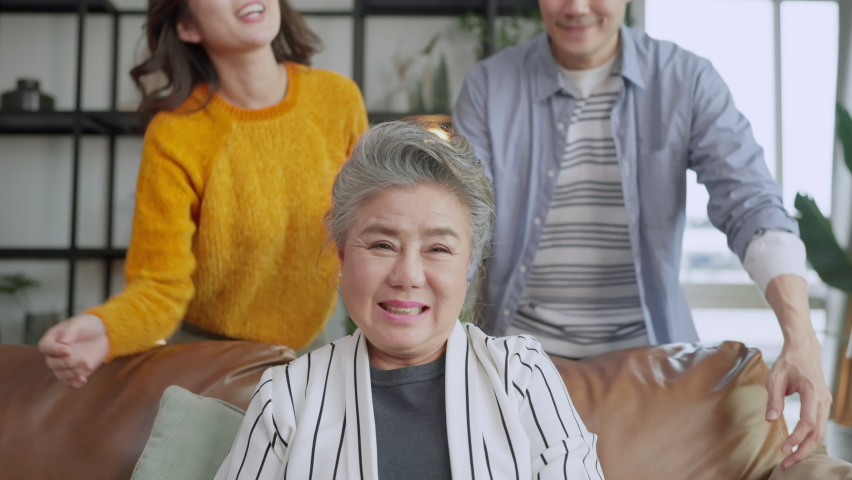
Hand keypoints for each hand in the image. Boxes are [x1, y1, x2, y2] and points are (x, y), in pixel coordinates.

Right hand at [38, 314, 109, 387]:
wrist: (102, 334)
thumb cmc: (87, 325)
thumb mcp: (79, 324)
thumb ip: (70, 331)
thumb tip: (62, 341)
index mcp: (52, 339)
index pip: (45, 347)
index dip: (55, 351)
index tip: (69, 350)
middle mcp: (55, 354)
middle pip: (52, 363)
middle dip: (67, 362)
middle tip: (82, 358)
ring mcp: (64, 364)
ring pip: (60, 374)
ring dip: (72, 373)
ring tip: (87, 365)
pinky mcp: (74, 372)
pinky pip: (70, 382)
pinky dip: (75, 383)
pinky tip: (84, 380)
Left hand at [765, 340, 831, 469]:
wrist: (804, 349)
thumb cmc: (788, 362)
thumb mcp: (775, 377)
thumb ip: (774, 399)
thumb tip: (770, 420)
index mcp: (813, 392)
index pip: (808, 422)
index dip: (796, 438)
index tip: (783, 449)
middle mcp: (824, 400)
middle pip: (817, 432)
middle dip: (803, 450)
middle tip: (786, 464)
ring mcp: (826, 402)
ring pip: (821, 432)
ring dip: (807, 447)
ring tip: (791, 459)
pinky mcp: (824, 404)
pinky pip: (820, 426)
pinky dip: (811, 439)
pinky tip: (799, 447)